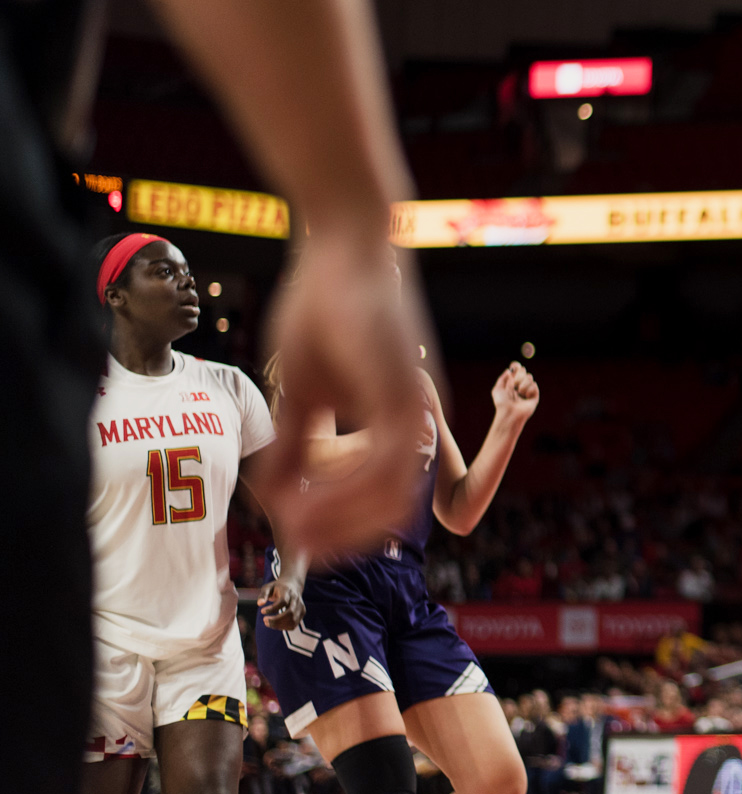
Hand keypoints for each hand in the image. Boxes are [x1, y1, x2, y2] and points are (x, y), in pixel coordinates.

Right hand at [249, 234, 430, 557]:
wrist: (343, 248)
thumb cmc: (323, 310)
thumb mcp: (302, 390)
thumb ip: (294, 444)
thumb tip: (274, 497)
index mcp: (398, 422)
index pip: (385, 502)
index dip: (346, 531)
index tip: (304, 542)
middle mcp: (415, 421)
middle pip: (392, 511)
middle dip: (343, 537)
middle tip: (296, 546)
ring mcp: (414, 408)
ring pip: (390, 496)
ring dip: (340, 521)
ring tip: (294, 528)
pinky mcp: (401, 393)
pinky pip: (382, 465)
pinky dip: (342, 493)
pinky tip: (302, 499)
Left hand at [258, 576, 304, 630]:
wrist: (293, 585)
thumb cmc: (277, 588)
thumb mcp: (268, 587)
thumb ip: (263, 595)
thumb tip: (259, 604)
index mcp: (288, 591)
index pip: (283, 602)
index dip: (272, 608)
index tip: (262, 611)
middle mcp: (296, 599)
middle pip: (290, 613)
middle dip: (276, 620)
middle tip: (265, 621)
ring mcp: (301, 606)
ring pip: (293, 620)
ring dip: (279, 625)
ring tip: (268, 623)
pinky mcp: (302, 612)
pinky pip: (294, 624)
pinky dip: (284, 627)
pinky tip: (276, 624)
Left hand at [492, 361, 539, 422]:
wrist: (509, 414)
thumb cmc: (502, 403)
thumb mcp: (497, 389)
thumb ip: (502, 378)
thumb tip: (509, 370)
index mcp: (511, 384)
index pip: (516, 371)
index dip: (516, 366)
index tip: (515, 365)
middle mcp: (520, 386)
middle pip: (523, 371)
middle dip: (518, 375)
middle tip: (514, 384)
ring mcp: (527, 391)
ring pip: (529, 377)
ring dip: (522, 384)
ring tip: (519, 393)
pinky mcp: (535, 396)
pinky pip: (534, 385)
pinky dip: (528, 391)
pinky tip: (525, 397)